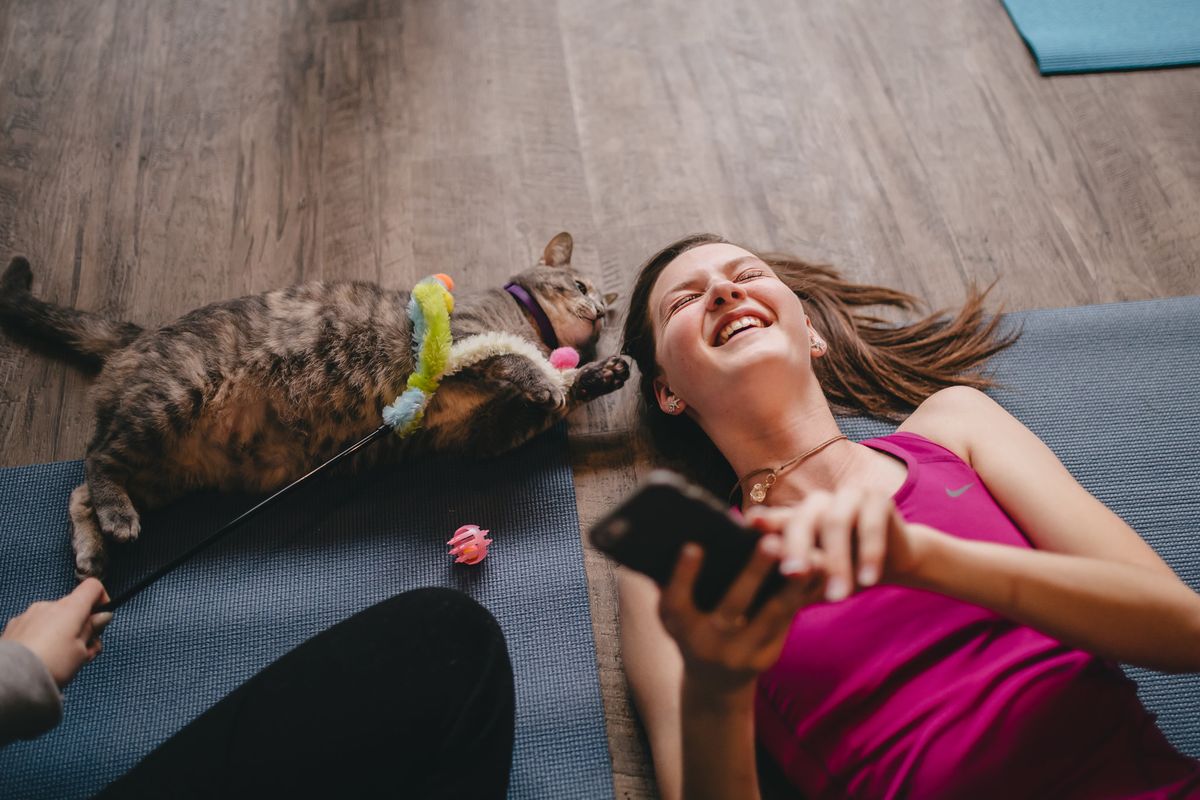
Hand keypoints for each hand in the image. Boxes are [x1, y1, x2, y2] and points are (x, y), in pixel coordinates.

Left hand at [1, 578, 111, 686]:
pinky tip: (42, 657)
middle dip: (81, 627)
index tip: (100, 620)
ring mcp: (29, 615)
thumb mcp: (82, 651)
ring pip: (54, 618)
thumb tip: (101, 616)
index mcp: (70, 608)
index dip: (102, 600)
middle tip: (84, 652)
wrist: (14, 679)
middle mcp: (49, 605)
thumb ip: (92, 630)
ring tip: (61, 659)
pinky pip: (36, 626)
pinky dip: (43, 637)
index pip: (93, 586)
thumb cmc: (50, 665)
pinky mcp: (14, 627)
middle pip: (74, 608)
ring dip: (62, 633)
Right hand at [659, 533, 827, 694]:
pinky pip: (787, 621)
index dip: (683, 575)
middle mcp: (708, 644)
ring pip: (771, 616)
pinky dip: (802, 595)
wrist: (714, 682)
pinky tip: (815, 570)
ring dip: (791, 586)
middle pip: (733, 606)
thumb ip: (670, 583)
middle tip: (771, 542)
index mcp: (680, 627)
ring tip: (808, 556)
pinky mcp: (767, 656)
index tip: (694, 546)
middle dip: (753, 574)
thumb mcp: (672, 614)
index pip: (676, 601)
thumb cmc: (690, 629)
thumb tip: (671, 538)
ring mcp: (740, 654)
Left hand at [746, 485, 920, 604]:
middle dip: (797, 549)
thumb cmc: (846, 571)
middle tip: (792, 574)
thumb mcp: (820, 577)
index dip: (763, 520)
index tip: (751, 524)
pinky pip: (871, 525)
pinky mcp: (878, 498)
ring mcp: (847, 495)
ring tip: (837, 596)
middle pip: (801, 520)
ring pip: (835, 523)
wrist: (893, 563)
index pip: (775, 519)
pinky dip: (869, 555)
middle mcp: (818, 502)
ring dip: (836, 561)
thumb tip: (781, 577)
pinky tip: (868, 581)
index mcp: (797, 517)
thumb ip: (802, 573)